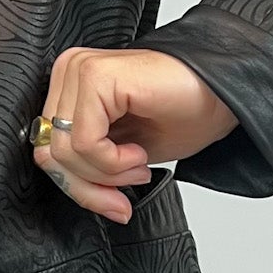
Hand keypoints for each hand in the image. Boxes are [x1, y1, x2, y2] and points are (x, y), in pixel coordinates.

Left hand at [31, 45, 238, 222]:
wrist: (226, 93)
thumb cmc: (185, 112)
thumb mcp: (122, 153)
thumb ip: (86, 166)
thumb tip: (69, 188)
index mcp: (70, 86)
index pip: (46, 148)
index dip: (77, 186)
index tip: (112, 202)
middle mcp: (70, 72)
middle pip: (50, 152)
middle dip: (90, 185)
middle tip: (130, 183)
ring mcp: (79, 69)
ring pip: (64, 151)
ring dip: (107, 173)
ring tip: (138, 165)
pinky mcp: (96, 75)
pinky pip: (84, 141)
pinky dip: (112, 161)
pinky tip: (138, 152)